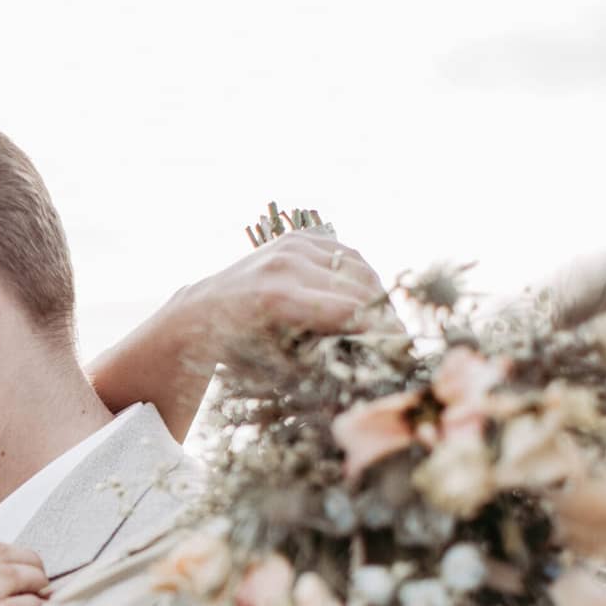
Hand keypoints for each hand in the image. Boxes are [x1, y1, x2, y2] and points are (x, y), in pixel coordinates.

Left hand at [168, 231, 395, 354]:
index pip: (349, 312)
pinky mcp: (298, 237)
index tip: (403, 351)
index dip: (382, 332)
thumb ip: (322, 361)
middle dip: (386, 316)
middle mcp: (285, 264)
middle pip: (359, 289)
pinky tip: (368, 300)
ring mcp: (291, 245)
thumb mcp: (276, 366)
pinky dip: (362, 276)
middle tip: (404, 343)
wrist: (201, 312)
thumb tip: (371, 367)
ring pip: (359, 268)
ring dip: (379, 295)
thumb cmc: (237, 352)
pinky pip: (346, 254)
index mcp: (277, 297)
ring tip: (388, 324)